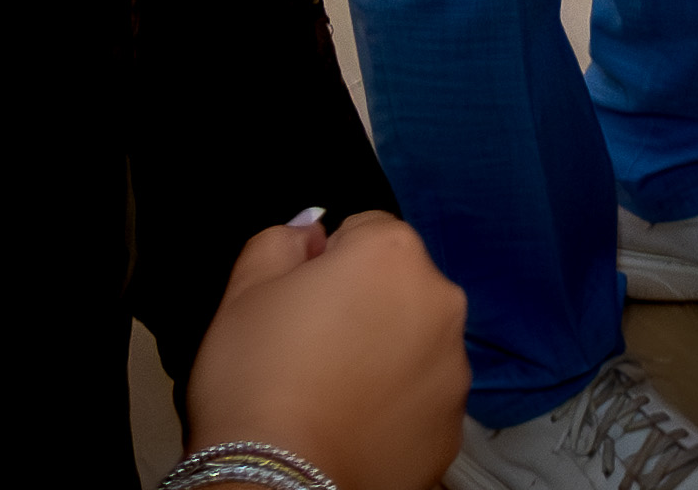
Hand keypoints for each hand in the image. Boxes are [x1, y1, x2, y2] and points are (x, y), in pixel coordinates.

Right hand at [186, 211, 471, 489]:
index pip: (364, 231)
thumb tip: (310, 232)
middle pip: (399, 286)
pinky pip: (423, 398)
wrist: (277, 480)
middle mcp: (441, 302)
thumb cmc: (255, 381)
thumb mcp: (244, 290)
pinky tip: (353, 425)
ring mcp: (454, 368)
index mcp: (392, 256)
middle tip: (311, 349)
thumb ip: (281, 240)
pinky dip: (396, 406)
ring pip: (416, 343)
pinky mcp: (453, 425)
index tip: (300, 302)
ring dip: (385, 355)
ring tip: (331, 393)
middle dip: (364, 306)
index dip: (325, 263)